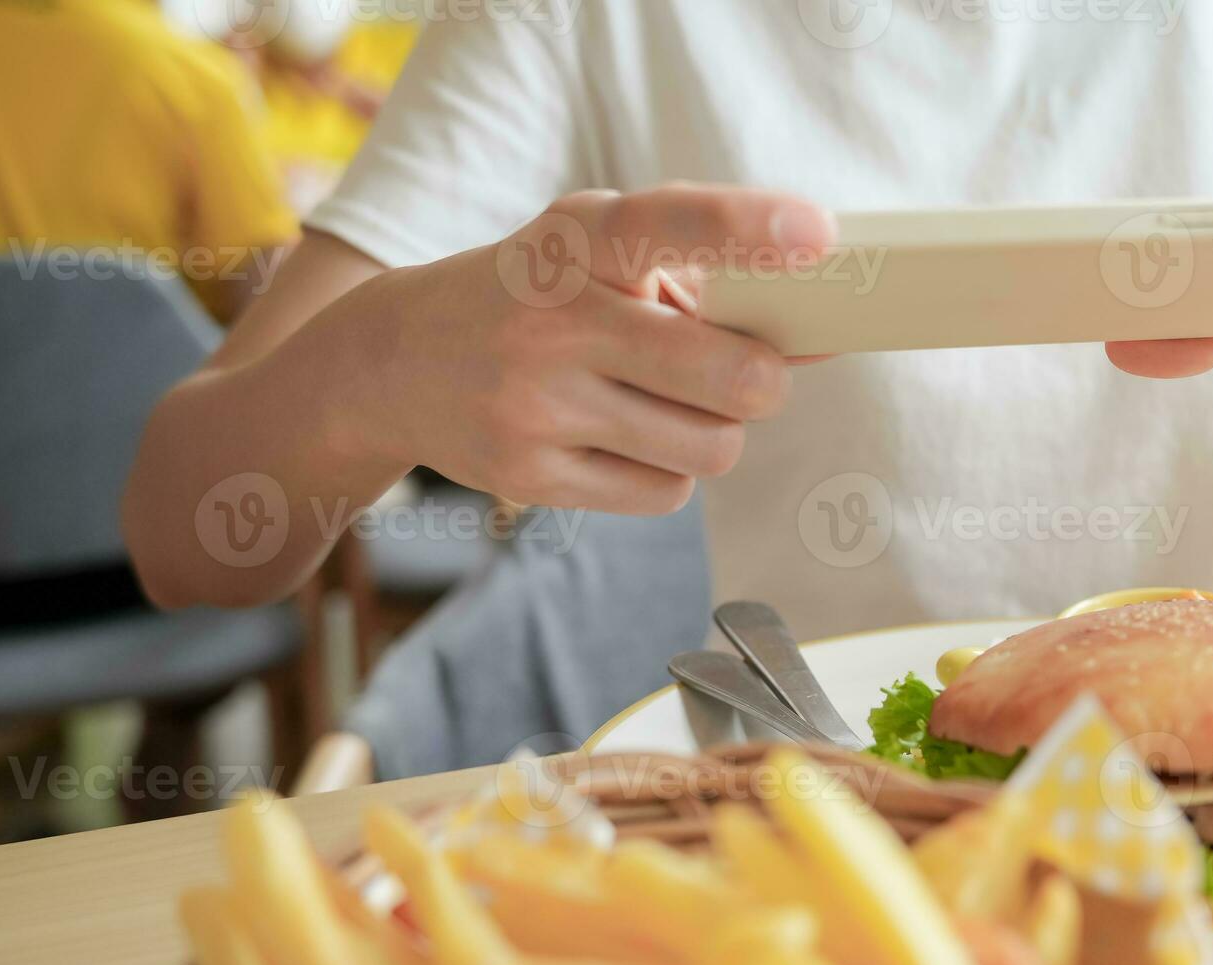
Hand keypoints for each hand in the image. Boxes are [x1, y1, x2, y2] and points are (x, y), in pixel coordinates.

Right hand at [343, 184, 834, 512]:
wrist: (392, 361)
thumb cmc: (537, 297)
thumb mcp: (597, 250)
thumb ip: (702, 276)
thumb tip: (820, 336)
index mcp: (579, 240)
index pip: (666, 222)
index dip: (746, 227)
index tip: (817, 235)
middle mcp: (555, 319)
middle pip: (731, 376)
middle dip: (763, 381)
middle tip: (749, 373)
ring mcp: (536, 404)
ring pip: (709, 446)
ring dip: (714, 430)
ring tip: (666, 403)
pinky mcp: (529, 475)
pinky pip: (666, 493)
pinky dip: (667, 470)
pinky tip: (621, 437)